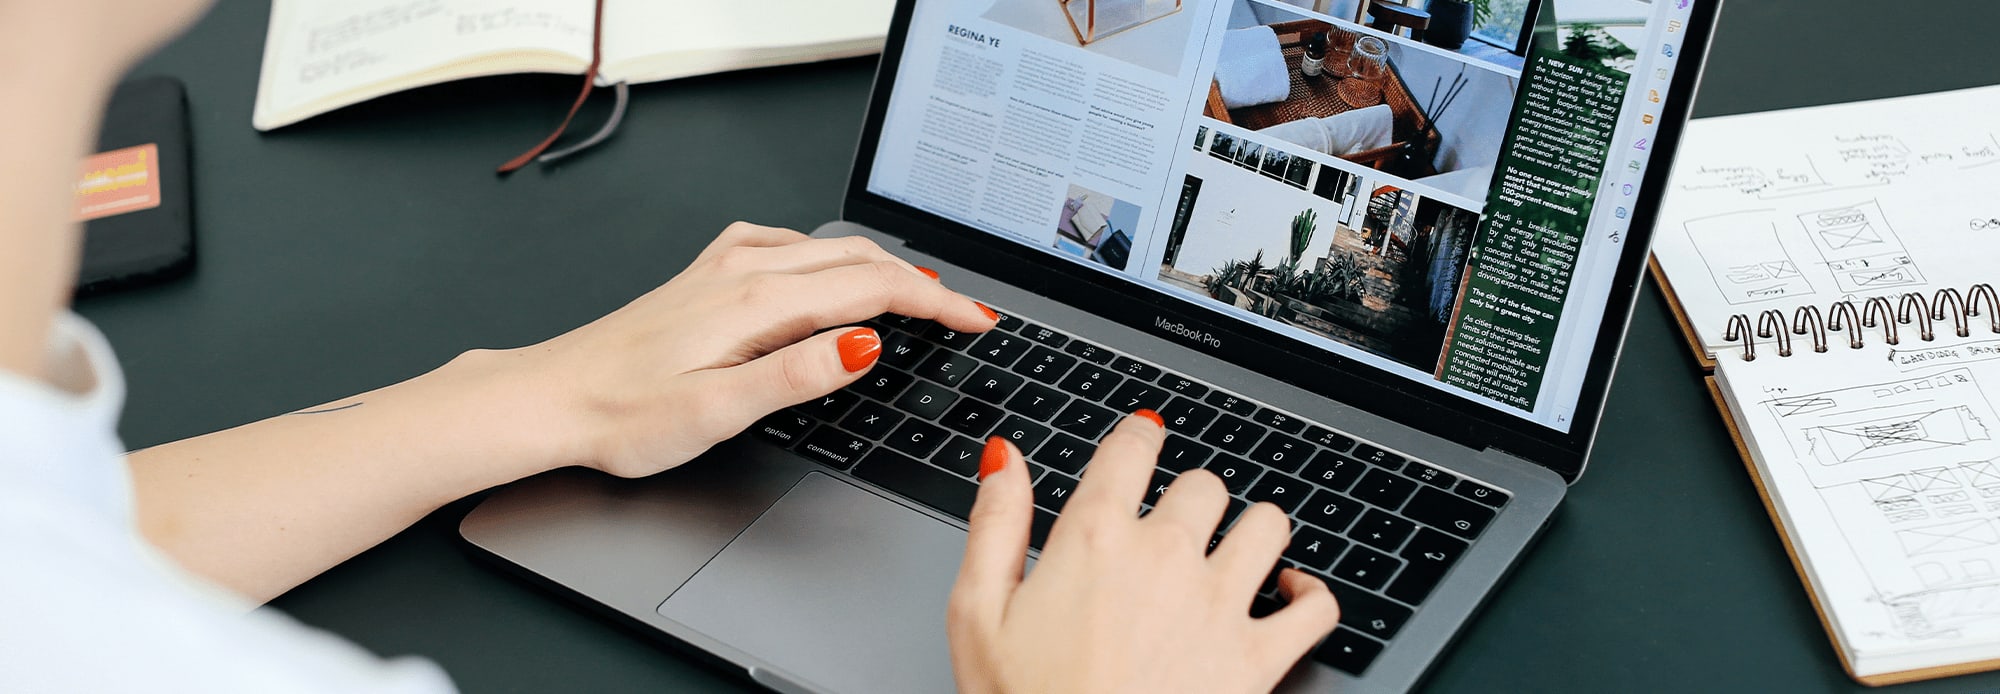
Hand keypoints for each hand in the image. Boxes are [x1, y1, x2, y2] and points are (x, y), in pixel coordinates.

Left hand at [504, 221, 996, 477]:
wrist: (552, 399)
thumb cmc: (624, 415)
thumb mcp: (718, 411)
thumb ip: (797, 375)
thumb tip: (865, 345)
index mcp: (758, 304)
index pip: (873, 291)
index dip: (936, 305)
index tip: (978, 320)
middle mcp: (744, 272)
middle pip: (859, 261)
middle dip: (923, 285)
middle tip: (967, 313)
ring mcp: (723, 268)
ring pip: (826, 249)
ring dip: (882, 267)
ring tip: (918, 293)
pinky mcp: (704, 276)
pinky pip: (785, 246)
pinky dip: (828, 257)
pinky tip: (826, 270)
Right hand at [947, 413, 1341, 693]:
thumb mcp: (977, 614)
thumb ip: (996, 526)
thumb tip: (1006, 460)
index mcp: (1095, 539)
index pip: (1132, 448)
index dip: (1138, 437)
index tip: (1141, 439)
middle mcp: (1165, 558)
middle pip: (1203, 486)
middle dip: (1189, 498)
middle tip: (1173, 523)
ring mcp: (1219, 607)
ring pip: (1267, 525)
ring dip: (1252, 530)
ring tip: (1234, 548)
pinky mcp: (1258, 659)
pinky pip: (1317, 608)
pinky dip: (1311, 595)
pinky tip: (1292, 594)